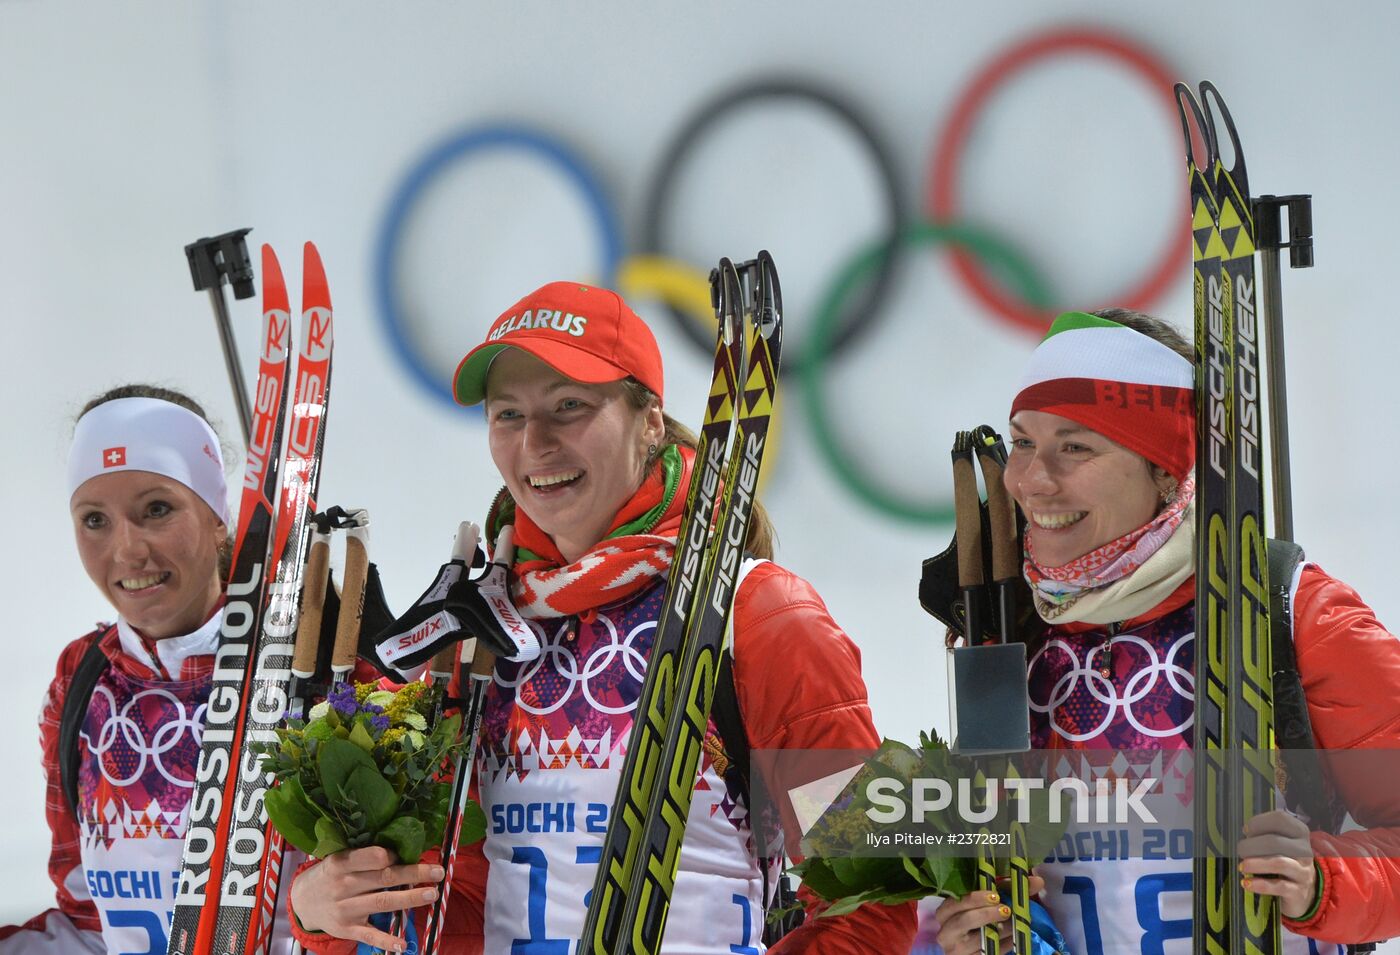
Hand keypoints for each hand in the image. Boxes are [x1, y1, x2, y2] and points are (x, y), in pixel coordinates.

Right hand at [290, 846, 443, 951]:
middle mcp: (343, 885)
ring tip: (433, 894)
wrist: (303, 901)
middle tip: (439, 872)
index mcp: (341, 863)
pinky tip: (403, 944)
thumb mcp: (340, 858)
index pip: (373, 857)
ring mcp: (345, 909)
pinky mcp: (347, 929)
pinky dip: (386, 941)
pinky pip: (369, 935)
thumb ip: (364, 856)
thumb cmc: (331, 874)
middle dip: (414, 874)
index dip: (394, 855)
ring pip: (383, 903)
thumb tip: (402, 848)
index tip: (411, 853)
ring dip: (410, 899)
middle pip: (385, 878)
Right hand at [934, 876, 1045, 954]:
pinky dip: (1002, 946)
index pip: (954, 902)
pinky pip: (987, 954)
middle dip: (986, 914)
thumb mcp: (988, 902)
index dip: (974, 898)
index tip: (995, 896)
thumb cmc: (980, 918)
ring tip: (1014, 925)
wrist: (972, 948)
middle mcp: (946, 932)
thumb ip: (1008, 889)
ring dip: (999, 931)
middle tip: (1007, 910)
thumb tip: (1037, 881)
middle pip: (963, 921)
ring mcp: (956, 950)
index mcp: (945, 913)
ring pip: (977, 940)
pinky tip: (1012, 940)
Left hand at [1238, 809, 1317, 919]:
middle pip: (1276, 842)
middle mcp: (1304, 851)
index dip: (1258, 822)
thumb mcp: (1281, 844)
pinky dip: (1259, 884)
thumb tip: (1246, 832)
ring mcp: (1303, 872)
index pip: (1280, 820)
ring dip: (1255, 864)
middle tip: (1241, 851)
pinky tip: (1246, 883)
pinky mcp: (1298, 892)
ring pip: (1279, 863)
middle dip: (1252, 845)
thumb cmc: (1285, 860)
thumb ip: (1266, 834)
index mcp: (1299, 833)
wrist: (1305, 890)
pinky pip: (1278, 887)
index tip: (1246, 830)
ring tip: (1242, 866)